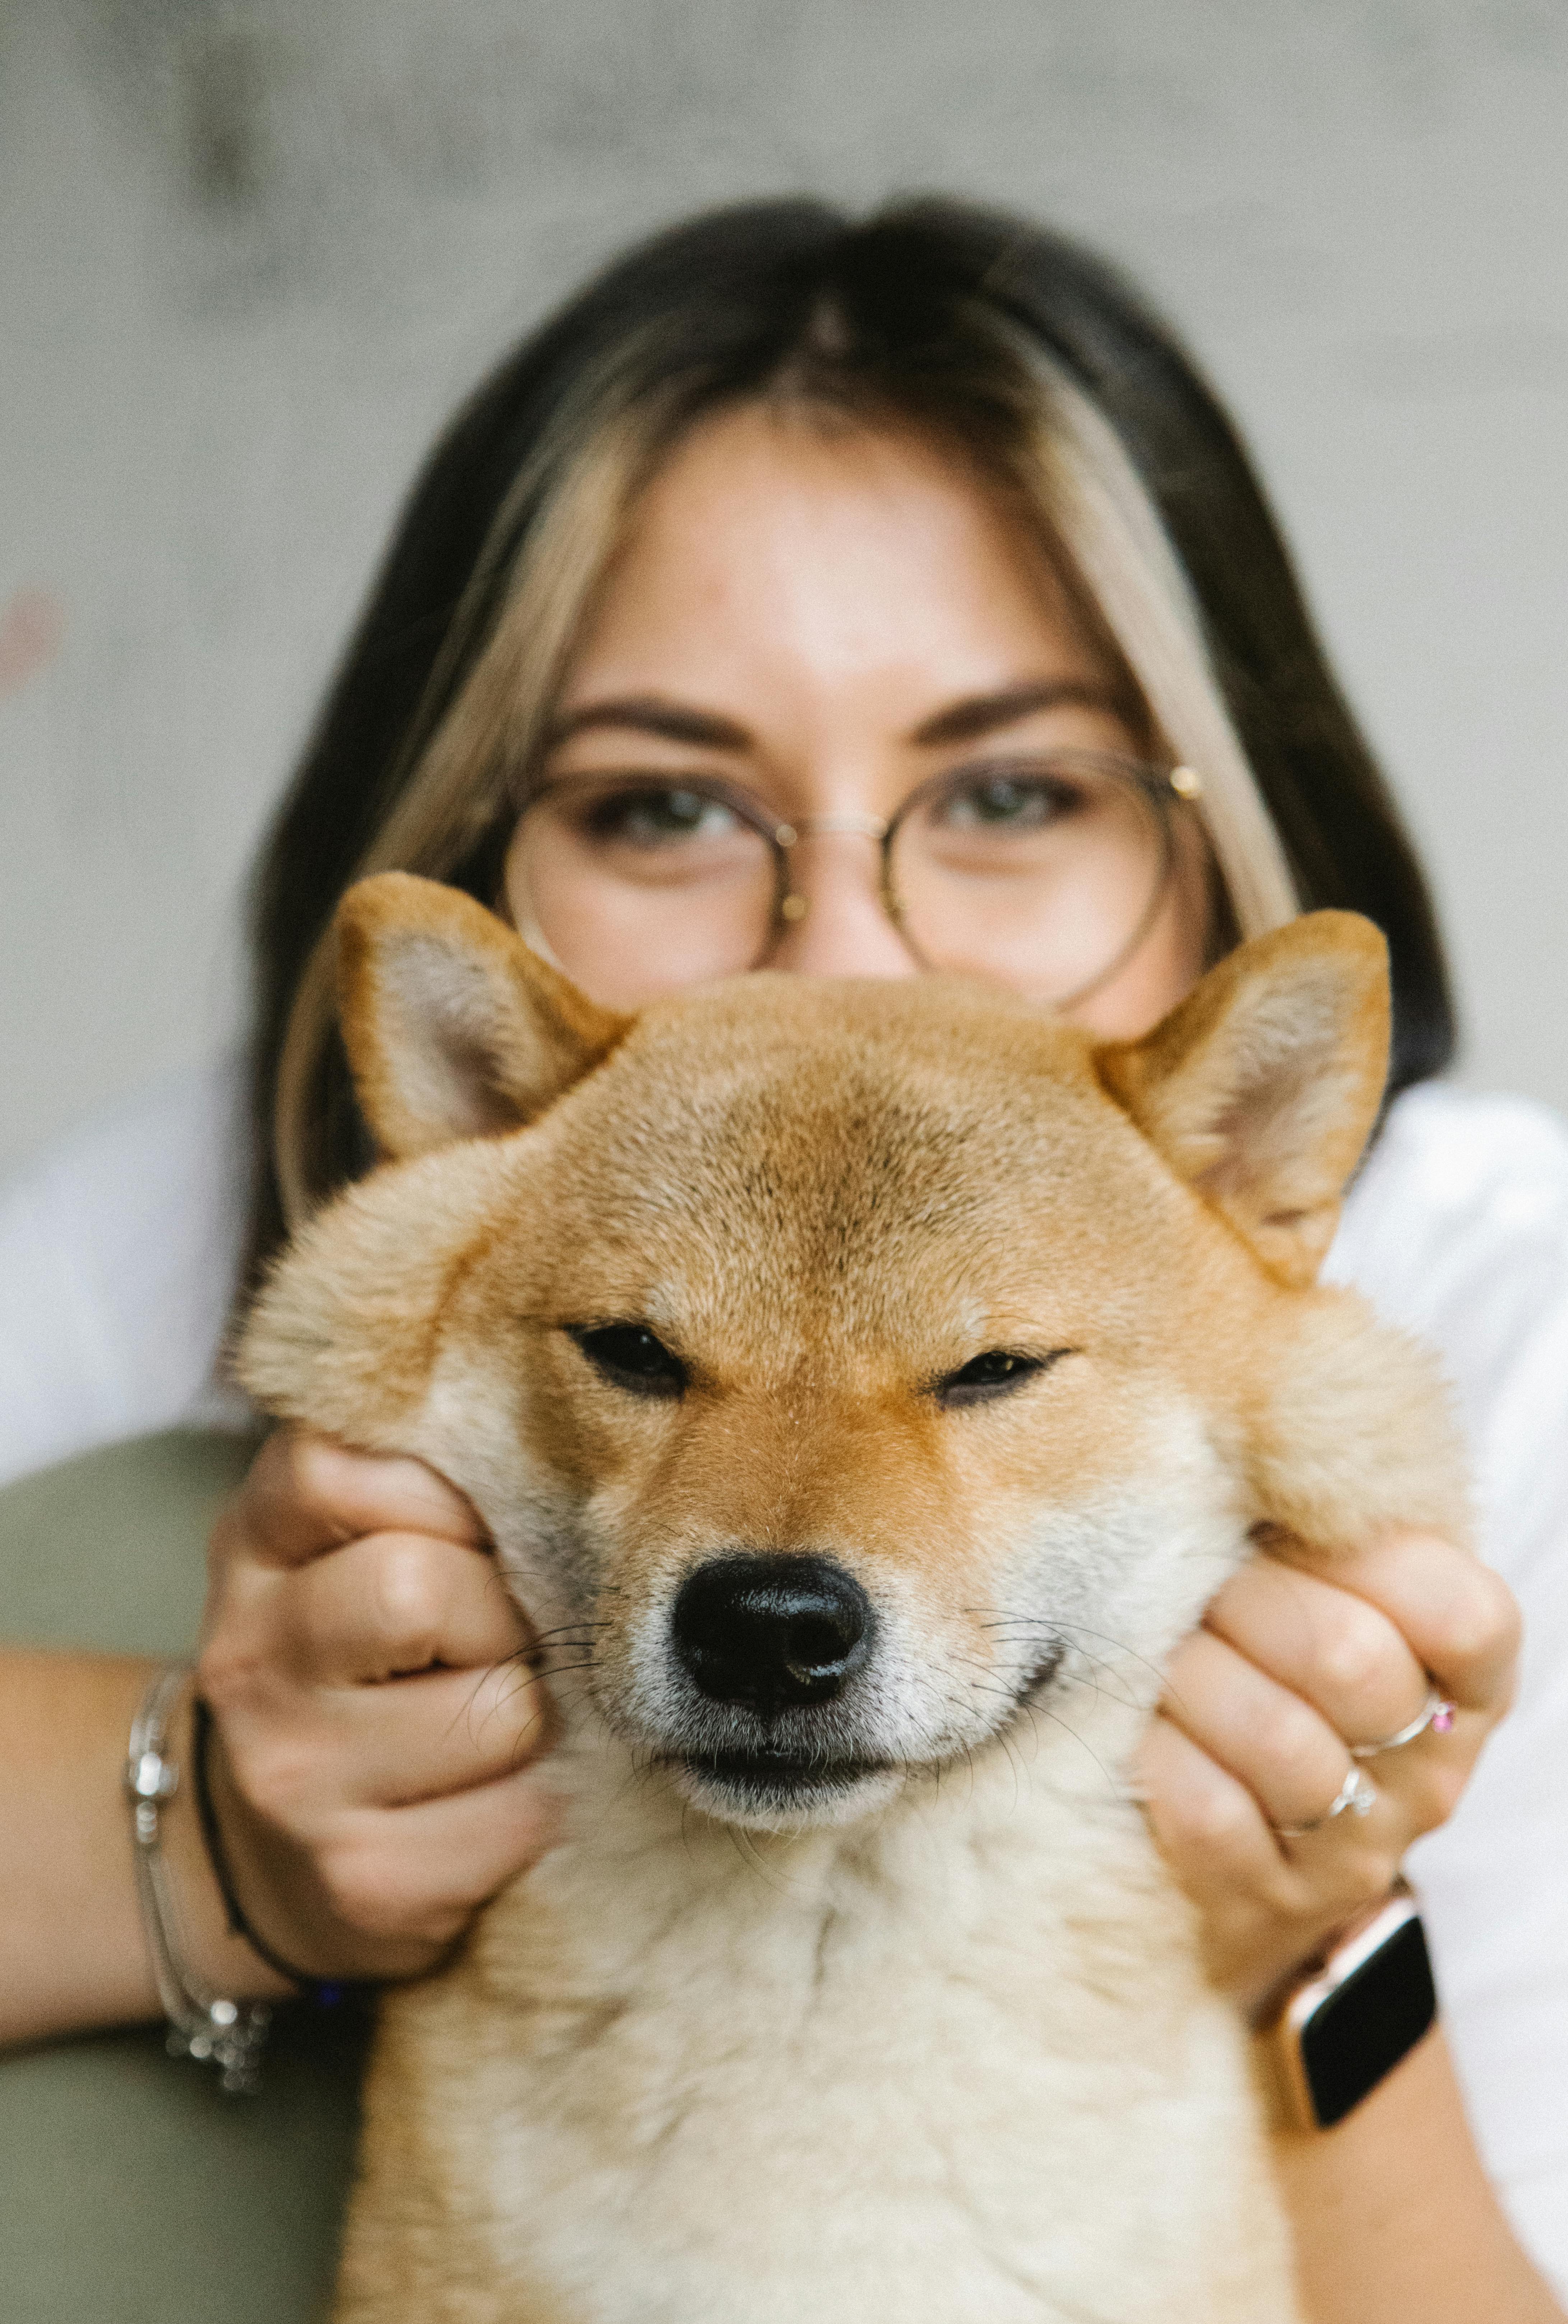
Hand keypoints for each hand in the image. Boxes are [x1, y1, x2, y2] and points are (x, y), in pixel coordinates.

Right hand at [195, 1426, 559, 1984]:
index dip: (443, 1491)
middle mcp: (251, 1661)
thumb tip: (564, 1465)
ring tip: (498, 1713)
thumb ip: (429, 1474)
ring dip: (537, 1711)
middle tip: (502, 1635)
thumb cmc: (362, 1650)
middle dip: (503, 1610)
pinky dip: (541, 1800)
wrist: (277, 1842)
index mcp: (252, 1545)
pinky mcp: (364, 1881)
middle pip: (418, 1589)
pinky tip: (495, 1793)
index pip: (335, 1469)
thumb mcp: (357, 1533)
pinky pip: (524, 1815)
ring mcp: (295, 1781)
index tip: (471, 1528)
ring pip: (500, 1710)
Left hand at [1136, 1526, 1520, 2012]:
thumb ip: (1326, 1537)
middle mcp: (1428, 1771)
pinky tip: (1140, 1724)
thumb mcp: (1338, 1601)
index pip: (1465, 1613)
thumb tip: (1249, 1442)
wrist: (1253, 1848)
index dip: (1366, 1555)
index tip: (1291, 1529)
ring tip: (1160, 1646)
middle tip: (1199, 1579)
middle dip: (1251, 1600)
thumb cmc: (1287, 1675)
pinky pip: (1209, 1816)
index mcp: (1467, 1684)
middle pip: (1351, 1661)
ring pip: (1278, 1742)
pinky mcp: (1266, 1900)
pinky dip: (1162, 1757)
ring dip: (1194, 1676)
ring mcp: (1353, 1846)